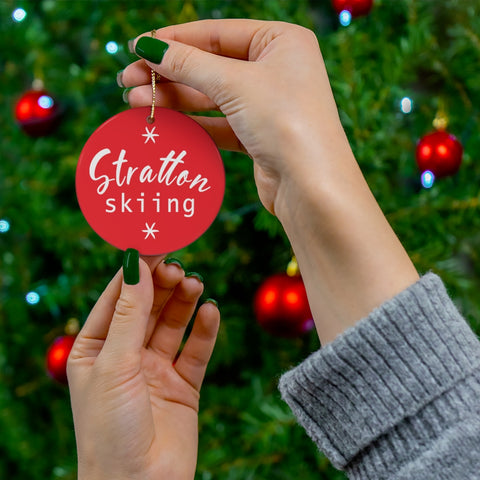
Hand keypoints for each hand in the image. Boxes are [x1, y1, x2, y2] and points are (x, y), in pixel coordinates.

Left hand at [67, 255, 219, 479]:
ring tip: (194, 284)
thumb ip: (130, 313)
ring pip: (173, 323)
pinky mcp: (183, 385)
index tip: (156, 243)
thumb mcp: (115, 363)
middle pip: (148, 306)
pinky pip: (196, 350)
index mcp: (95, 348)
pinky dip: (205, 330)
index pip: (117, 297)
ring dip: (184, 302)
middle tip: (178, 267)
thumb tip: (136, 264)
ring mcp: (155, 369)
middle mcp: (126, 355)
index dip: (136, 270)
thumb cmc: (110, 429)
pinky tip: (211, 312)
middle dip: (162, 284)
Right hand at [120, 19, 345, 215]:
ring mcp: (268, 105)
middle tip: (127, 81)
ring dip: (174, 99)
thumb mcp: (234, 84)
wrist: (311, 187)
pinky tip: (163, 122)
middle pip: (211, 65)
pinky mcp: (260, 136)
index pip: (217, 33)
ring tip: (135, 102)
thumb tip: (148, 46)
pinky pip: (219, 123)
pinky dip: (192, 123)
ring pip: (212, 97)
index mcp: (281, 41)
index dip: (174, 40)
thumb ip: (188, 64)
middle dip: (168, 74)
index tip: (137, 47)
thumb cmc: (285, 122)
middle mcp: (277, 70)